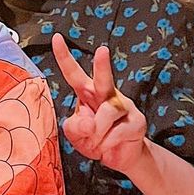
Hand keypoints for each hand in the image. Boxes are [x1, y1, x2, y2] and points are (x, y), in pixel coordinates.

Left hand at [51, 36, 149, 176]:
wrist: (120, 156)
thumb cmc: (96, 140)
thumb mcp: (77, 136)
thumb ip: (75, 128)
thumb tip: (89, 123)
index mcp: (88, 93)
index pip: (73, 73)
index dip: (64, 57)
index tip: (56, 38)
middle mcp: (107, 94)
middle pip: (103, 78)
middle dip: (102, 65)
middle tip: (102, 50)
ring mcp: (124, 106)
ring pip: (106, 114)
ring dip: (97, 134)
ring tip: (97, 143)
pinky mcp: (137, 120)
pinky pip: (117, 132)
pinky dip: (107, 144)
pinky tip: (109, 146)